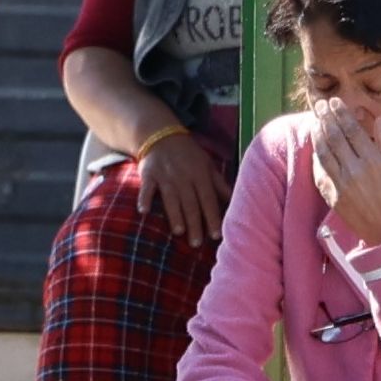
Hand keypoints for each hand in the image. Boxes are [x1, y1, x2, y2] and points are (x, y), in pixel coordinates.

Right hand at [135, 127, 229, 244]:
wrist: (162, 136)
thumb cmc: (189, 155)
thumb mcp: (208, 166)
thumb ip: (220, 185)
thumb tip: (237, 201)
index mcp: (200, 175)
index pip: (209, 199)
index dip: (213, 217)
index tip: (217, 235)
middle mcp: (184, 177)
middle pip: (190, 203)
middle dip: (195, 223)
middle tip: (196, 244)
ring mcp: (165, 176)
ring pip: (171, 198)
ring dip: (174, 215)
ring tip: (178, 232)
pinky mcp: (148, 174)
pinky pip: (146, 188)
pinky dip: (144, 198)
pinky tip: (144, 211)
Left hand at [303, 98, 380, 246]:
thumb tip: (379, 119)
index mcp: (374, 160)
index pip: (352, 130)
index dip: (341, 113)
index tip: (334, 101)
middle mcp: (356, 170)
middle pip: (334, 137)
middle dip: (325, 118)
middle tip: (319, 105)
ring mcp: (342, 184)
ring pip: (323, 153)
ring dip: (317, 134)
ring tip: (315, 121)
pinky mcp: (333, 196)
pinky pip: (320, 172)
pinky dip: (317, 157)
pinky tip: (316, 147)